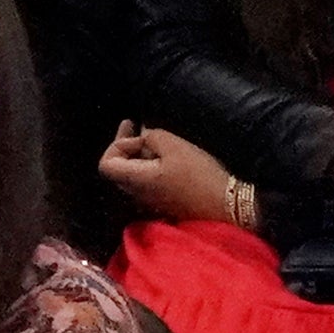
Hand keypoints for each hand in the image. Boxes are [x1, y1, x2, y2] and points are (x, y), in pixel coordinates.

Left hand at [100, 121, 232, 223]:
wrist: (228, 206)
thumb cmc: (200, 175)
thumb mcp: (175, 145)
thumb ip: (151, 136)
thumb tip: (143, 134)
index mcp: (136, 180)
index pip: (106, 164)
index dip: (116, 144)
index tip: (136, 133)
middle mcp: (138, 195)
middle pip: (118, 170)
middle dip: (125, 145)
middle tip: (135, 126)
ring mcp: (151, 202)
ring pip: (133, 176)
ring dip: (139, 155)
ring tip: (155, 139)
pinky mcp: (166, 204)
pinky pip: (148, 183)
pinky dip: (151, 165)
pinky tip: (168, 156)